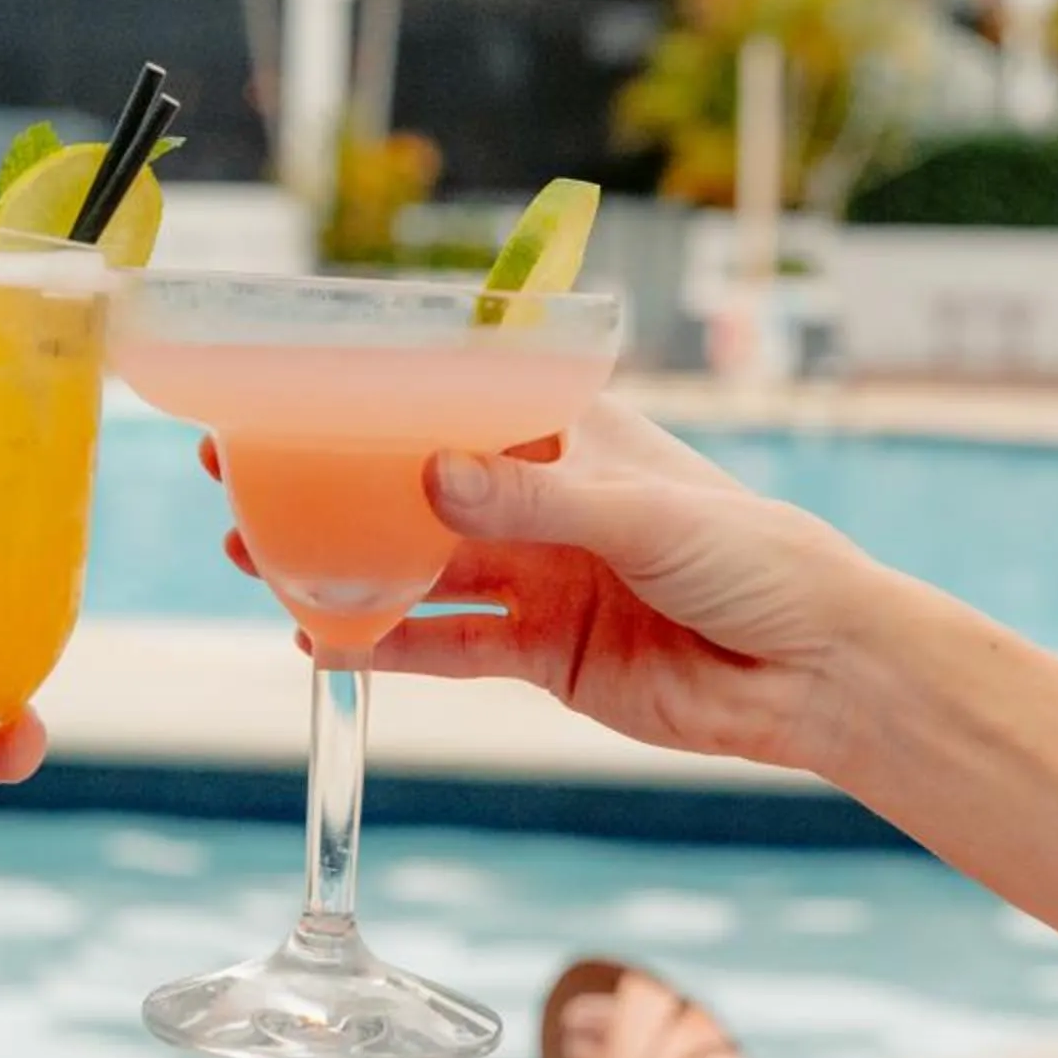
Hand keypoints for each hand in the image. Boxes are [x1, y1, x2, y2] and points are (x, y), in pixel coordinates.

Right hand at [231, 399, 885, 773]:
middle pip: (415, 486)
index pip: (456, 399)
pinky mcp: (542, 655)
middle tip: (240, 472)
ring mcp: (537, 579)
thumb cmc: (756, 556)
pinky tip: (323, 643)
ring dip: (342, 563)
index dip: (375, 394)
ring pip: (417, 566)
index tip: (293, 384)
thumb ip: (534, 502)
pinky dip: (388, 646)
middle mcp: (542, 501)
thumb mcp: (642, 512)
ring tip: (255, 554)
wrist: (818, 673)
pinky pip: (448, 648)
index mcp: (570, 435)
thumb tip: (430, 478)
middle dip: (333, 482)